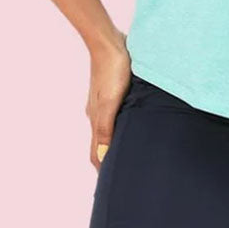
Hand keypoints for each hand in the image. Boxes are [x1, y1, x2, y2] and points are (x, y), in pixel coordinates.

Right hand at [85, 28, 131, 170]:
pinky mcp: (112, 90)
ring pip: (108, 128)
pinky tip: (132, 123)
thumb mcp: (111, 101)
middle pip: (101, 142)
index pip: (96, 152)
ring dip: (115, 142)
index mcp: (96, 118)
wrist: (109, 42)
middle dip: (108, 158)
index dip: (102, 169)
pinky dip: (120, 125)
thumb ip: (106, 127)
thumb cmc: (113, 70)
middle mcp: (97, 113)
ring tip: (130, 152)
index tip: (111, 185)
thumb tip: (102, 156)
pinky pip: (114, 114)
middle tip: (124, 172)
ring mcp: (104, 101)